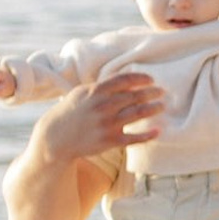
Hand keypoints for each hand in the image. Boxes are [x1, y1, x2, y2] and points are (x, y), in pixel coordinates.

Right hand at [39, 71, 164, 156]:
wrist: (55, 138)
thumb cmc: (71, 112)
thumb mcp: (82, 93)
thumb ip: (103, 87)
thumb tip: (127, 81)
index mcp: (95, 92)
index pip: (124, 80)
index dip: (141, 78)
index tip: (151, 79)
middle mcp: (103, 106)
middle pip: (135, 96)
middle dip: (152, 92)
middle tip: (162, 91)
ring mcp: (107, 124)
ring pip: (138, 113)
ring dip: (154, 108)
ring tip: (162, 106)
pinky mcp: (110, 141)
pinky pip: (135, 137)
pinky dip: (148, 134)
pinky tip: (158, 131)